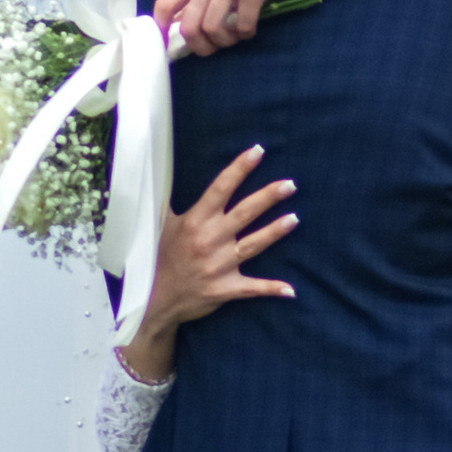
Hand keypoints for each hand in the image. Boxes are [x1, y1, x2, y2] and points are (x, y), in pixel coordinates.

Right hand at [116, 146, 296, 384]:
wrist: (155, 299)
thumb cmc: (160, 258)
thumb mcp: (161, 225)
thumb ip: (170, 200)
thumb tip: (164, 169)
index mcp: (195, 221)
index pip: (220, 188)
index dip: (239, 169)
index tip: (257, 151)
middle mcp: (210, 240)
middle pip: (245, 213)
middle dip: (268, 197)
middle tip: (290, 184)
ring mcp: (219, 265)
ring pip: (254, 244)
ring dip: (275, 231)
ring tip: (295, 218)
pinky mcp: (225, 288)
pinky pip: (252, 288)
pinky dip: (271, 289)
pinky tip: (291, 290)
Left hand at [152, 0, 316, 53]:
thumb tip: (183, 18)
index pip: (165, 4)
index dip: (161, 29)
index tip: (168, 42)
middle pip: (189, 26)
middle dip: (199, 46)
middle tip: (211, 48)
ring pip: (213, 30)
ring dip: (224, 42)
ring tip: (233, 36)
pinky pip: (242, 26)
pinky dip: (245, 34)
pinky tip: (249, 28)